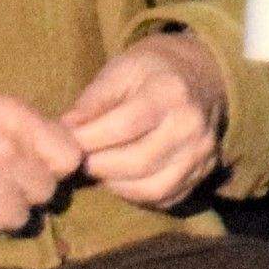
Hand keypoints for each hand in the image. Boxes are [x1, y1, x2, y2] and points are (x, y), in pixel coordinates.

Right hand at [0, 87, 85, 239]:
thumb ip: (31, 131)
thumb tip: (66, 157)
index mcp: (17, 120)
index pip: (70, 158)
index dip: (56, 166)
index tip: (40, 166)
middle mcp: (5, 152)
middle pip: (45, 192)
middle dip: (27, 191)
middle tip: (5, 181)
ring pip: (18, 218)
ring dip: (1, 211)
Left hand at [60, 33, 229, 209]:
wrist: (200, 76)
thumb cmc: (151, 71)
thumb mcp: (120, 69)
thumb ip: (92, 100)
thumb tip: (65, 130)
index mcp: (170, 91)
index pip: (123, 126)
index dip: (88, 139)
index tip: (67, 141)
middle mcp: (192, 125)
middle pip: (137, 162)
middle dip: (98, 165)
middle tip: (79, 160)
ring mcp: (202, 153)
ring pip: (152, 188)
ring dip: (115, 185)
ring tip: (100, 168)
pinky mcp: (204, 173)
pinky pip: (165, 198)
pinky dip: (137, 195)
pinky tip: (123, 177)